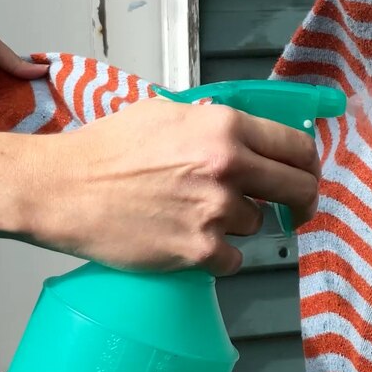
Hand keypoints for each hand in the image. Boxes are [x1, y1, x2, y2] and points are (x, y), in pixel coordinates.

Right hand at [35, 98, 321, 274]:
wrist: (62, 189)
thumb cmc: (107, 150)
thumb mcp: (166, 112)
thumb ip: (215, 123)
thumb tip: (253, 135)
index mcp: (224, 127)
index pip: (297, 148)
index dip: (309, 165)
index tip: (306, 176)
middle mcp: (227, 167)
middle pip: (299, 190)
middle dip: (302, 203)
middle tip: (296, 211)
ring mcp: (215, 211)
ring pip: (256, 224)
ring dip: (236, 223)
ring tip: (193, 213)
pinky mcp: (199, 250)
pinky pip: (233, 259)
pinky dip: (217, 255)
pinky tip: (189, 240)